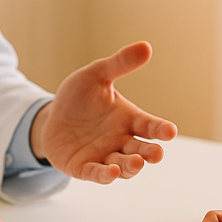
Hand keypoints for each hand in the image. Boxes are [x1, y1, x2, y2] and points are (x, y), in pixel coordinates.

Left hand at [30, 41, 177, 182]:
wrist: (52, 116)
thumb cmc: (79, 97)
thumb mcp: (97, 75)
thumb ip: (119, 64)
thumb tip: (145, 46)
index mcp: (129, 119)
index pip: (150, 126)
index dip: (161, 130)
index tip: (170, 132)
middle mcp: (121, 140)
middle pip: (141, 150)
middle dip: (150, 153)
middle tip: (156, 154)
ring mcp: (104, 156)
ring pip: (124, 166)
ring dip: (131, 167)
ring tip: (136, 162)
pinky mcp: (84, 168)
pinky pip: (97, 174)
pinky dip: (105, 175)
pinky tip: (111, 172)